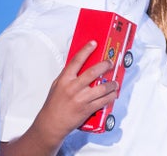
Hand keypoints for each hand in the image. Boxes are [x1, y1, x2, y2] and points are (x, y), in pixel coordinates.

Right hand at [0, 41, 118, 155]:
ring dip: (112, 84)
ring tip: (115, 82)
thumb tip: (79, 64)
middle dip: (105, 65)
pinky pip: (103, 101)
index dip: (86, 50)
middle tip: (110, 63)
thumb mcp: (57, 85)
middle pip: (93, 72)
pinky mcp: (87, 109)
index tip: (94, 43)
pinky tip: (113, 94)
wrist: (51, 124)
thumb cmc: (54, 104)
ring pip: (102, 88)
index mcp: (65, 80)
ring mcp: (81, 98)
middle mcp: (73, 88)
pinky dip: (111, 97)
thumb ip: (68, 75)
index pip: (76, 61)